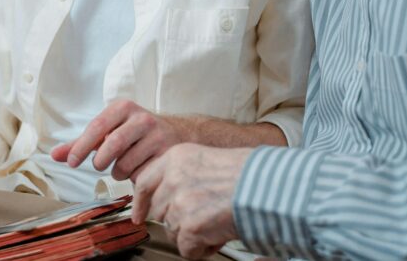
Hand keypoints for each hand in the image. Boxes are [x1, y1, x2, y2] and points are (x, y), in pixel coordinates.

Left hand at [49, 100, 187, 181]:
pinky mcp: (168, 153)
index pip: (96, 127)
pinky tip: (138, 169)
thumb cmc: (133, 134)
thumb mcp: (108, 132)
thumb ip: (81, 143)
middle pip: (111, 145)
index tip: (72, 163)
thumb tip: (53, 156)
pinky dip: (134, 177)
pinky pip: (142, 174)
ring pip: (126, 163)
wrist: (177, 134)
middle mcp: (141, 118)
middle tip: (98, 166)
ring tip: (122, 166)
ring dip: (117, 172)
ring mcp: (157, 135)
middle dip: (100, 161)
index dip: (81, 147)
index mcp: (122, 107)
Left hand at [132, 145, 252, 258]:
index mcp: (176, 157)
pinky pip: (186, 248)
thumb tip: (168, 198)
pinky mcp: (189, 225)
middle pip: (160, 211)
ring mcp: (179, 201)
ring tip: (215, 223)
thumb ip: (183, 174)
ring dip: (193, 234)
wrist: (267, 186)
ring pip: (173, 231)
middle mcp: (173, 177)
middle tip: (202, 218)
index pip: (144, 182)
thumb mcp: (206, 160)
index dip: (141, 203)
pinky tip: (217, 236)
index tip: (139, 215)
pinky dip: (202, 249)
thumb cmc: (247, 174)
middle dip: (178, 220)